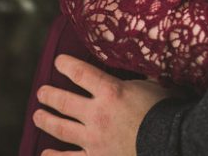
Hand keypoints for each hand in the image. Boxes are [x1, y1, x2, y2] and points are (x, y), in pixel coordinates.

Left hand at [33, 55, 172, 155]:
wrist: (170, 143)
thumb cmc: (165, 111)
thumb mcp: (155, 86)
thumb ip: (144, 76)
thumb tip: (146, 63)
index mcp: (111, 91)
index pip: (81, 73)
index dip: (67, 65)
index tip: (58, 61)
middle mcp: (97, 114)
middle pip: (65, 102)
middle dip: (50, 95)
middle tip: (41, 92)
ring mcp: (94, 140)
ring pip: (62, 129)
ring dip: (47, 121)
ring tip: (37, 115)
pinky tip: (44, 154)